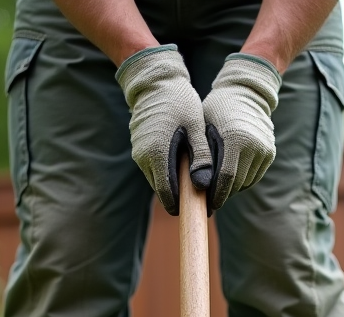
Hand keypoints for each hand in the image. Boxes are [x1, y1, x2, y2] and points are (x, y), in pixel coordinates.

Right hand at [116, 45, 212, 214]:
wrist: (154, 81)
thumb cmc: (178, 100)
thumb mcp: (196, 126)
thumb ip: (200, 156)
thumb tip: (203, 185)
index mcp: (157, 154)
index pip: (167, 194)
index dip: (183, 205)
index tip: (201, 208)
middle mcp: (143, 158)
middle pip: (162, 189)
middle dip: (181, 196)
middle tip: (204, 197)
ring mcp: (139, 153)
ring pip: (158, 180)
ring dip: (174, 184)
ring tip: (197, 181)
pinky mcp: (139, 148)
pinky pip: (154, 168)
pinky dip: (168, 172)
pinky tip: (185, 165)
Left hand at [202, 54, 282, 211]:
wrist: (247, 92)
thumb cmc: (217, 108)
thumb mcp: (204, 127)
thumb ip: (202, 156)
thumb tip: (198, 185)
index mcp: (236, 140)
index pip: (225, 178)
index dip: (215, 194)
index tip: (205, 203)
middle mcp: (255, 147)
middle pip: (236, 184)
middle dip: (222, 194)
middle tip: (208, 199)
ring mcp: (265, 151)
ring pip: (246, 182)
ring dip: (231, 188)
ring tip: (217, 186)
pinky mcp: (270, 154)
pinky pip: (254, 176)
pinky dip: (241, 180)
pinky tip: (230, 177)